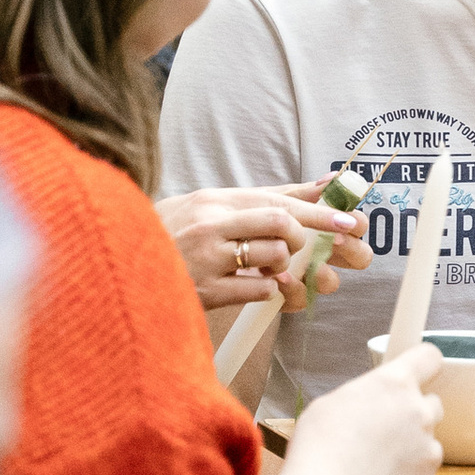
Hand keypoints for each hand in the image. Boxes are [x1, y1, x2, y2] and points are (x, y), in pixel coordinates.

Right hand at [159, 183, 371, 312]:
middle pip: (281, 224)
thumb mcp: (215, 207)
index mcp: (215, 200)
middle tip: (306, 249)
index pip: (279, 200)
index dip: (320, 212)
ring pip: (273, 258)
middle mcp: (211, 225)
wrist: (123, 266)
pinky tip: (255, 287)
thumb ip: (270, 196)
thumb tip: (327, 182)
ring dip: (284, 267)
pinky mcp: (205, 292)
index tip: (351, 221)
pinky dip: (267, 290)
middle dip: (304, 239)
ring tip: (269, 269)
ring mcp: (207, 259)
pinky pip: (258, 291)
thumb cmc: (178, 235)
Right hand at [283, 345, 445, 474]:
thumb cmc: (319, 450)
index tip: (418, 371)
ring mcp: (428, 449)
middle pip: (432, 404)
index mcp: (394, 384)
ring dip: (410, 450)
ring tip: (373, 466)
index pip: (429, 357)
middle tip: (384, 429)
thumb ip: (364, 397)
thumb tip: (371, 404)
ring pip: (427, 444)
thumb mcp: (330, 404)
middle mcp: (419, 412)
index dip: (423, 364)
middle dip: (413, 414)